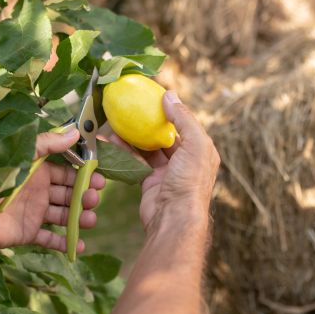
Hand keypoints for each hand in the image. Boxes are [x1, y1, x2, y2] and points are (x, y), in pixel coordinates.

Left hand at [0, 128, 105, 252]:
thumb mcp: (23, 155)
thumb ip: (48, 143)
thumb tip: (76, 131)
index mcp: (37, 171)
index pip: (66, 171)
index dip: (83, 174)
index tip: (100, 178)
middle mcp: (38, 191)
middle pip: (68, 193)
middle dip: (84, 196)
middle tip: (95, 199)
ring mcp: (34, 212)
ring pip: (64, 215)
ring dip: (79, 217)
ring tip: (90, 220)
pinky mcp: (28, 232)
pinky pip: (50, 238)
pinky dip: (65, 243)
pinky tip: (79, 246)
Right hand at [112, 91, 218, 232]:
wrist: (173, 218)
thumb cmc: (189, 181)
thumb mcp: (195, 145)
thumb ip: (184, 119)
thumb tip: (170, 95)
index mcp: (201, 150)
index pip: (185, 124)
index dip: (171, 110)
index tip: (153, 96)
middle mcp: (185, 160)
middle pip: (165, 135)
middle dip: (149, 122)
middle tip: (132, 107)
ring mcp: (167, 171)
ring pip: (148, 147)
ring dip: (134, 135)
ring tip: (118, 121)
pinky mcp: (150, 181)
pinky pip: (136, 161)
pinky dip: (125, 150)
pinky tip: (113, 140)